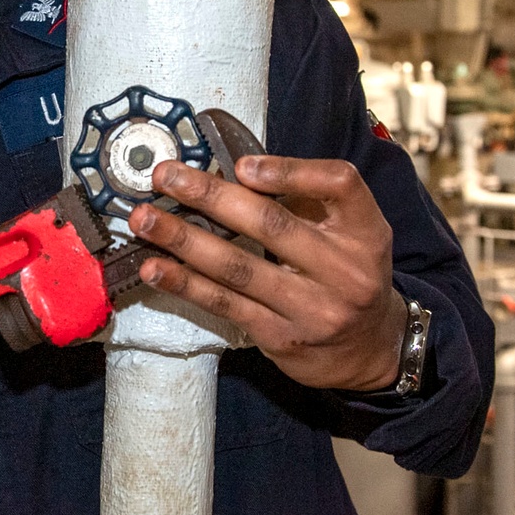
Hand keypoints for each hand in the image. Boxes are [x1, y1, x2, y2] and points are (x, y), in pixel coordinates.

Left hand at [128, 156, 408, 390]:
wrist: (371, 350)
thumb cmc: (347, 273)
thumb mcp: (349, 232)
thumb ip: (304, 199)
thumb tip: (230, 169)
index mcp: (365, 230)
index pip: (339, 185)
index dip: (289, 171)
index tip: (241, 164)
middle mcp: (345, 270)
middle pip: (272, 225)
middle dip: (210, 196)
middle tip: (166, 176)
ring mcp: (312, 309)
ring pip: (238, 268)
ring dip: (183, 240)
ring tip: (144, 220)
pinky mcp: (280, 338)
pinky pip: (224, 304)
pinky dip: (185, 283)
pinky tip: (154, 268)